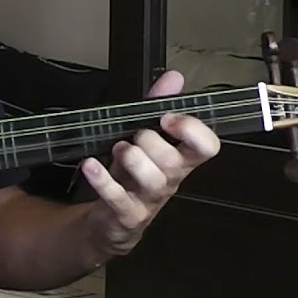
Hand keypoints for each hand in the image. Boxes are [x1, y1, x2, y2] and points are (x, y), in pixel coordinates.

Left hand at [79, 70, 220, 256]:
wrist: (111, 220)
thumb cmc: (132, 175)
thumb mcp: (145, 139)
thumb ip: (156, 106)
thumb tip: (173, 77)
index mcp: (180, 159)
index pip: (207, 147)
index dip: (194, 131)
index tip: (169, 117)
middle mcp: (169, 179)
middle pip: (174, 162)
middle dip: (152, 142)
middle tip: (134, 135)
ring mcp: (149, 199)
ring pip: (152, 181)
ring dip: (132, 159)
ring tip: (116, 149)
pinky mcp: (126, 215)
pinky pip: (118, 198)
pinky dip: (102, 180)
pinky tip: (90, 165)